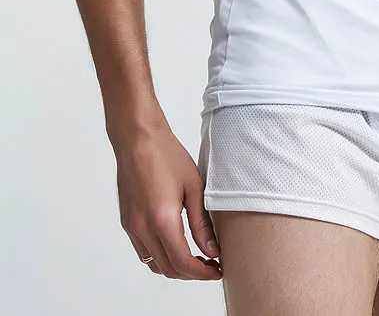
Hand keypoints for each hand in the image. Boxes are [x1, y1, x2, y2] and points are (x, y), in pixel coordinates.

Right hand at [114, 121, 222, 278]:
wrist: (138, 138)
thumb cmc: (166, 155)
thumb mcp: (193, 186)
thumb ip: (201, 222)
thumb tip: (212, 250)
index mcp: (161, 219)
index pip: (182, 263)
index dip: (202, 273)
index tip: (217, 269)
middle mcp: (142, 228)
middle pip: (168, 269)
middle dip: (191, 273)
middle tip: (211, 264)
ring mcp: (132, 226)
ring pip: (154, 264)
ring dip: (175, 267)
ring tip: (196, 257)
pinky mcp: (127, 222)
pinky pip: (143, 252)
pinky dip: (161, 257)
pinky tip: (176, 245)